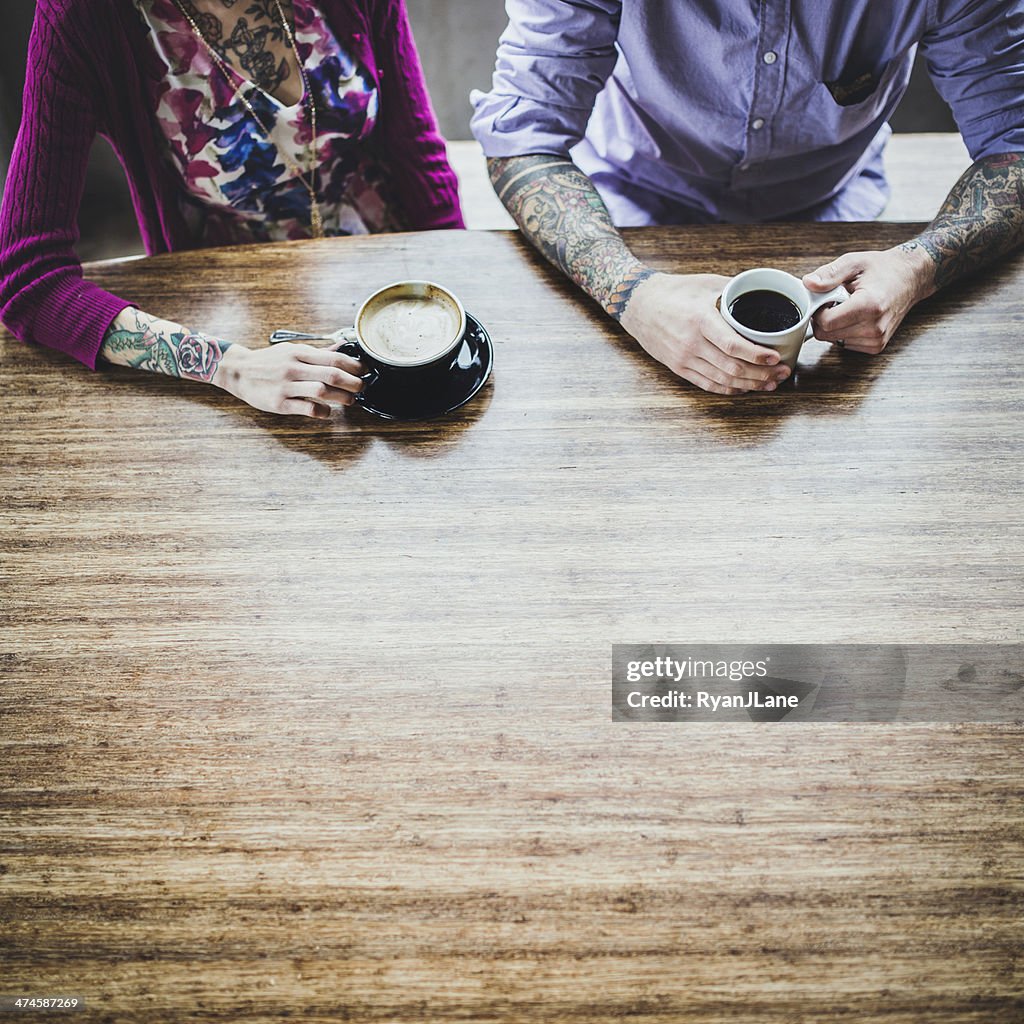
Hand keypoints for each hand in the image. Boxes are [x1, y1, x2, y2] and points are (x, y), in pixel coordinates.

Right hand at [213, 342, 366, 418]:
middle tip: (362, 387)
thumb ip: (316, 353)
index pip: (333, 358)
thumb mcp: (291, 350)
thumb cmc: (268, 361)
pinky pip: (307, 408)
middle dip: (353, 382)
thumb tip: (341, 348)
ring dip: (342, 397)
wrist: (238, 371)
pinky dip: (322, 411)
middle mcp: (293, 368)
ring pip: (322, 391)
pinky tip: (327, 412)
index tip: (364, 371)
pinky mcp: (279, 403)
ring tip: (350, 400)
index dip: (353, 365)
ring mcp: (286, 386)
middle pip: (332, 374)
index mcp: (298, 353)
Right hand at [620, 272, 790, 394]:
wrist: (639, 305)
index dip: (758, 355)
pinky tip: (745, 388)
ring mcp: (684, 359)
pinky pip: (707, 384)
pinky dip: (729, 389)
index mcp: (700, 320)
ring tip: (770, 383)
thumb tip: (767, 291)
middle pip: (732, 367)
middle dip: (762, 373)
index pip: (733, 345)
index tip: (776, 357)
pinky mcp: (678, 368)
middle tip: (782, 372)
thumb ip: (735, 290)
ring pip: (723, 380)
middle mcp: (691, 343)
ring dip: (750, 385)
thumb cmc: (674, 291)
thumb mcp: (706, 284)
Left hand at [803, 246, 934, 353]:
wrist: (910, 278)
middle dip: (824, 318)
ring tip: (849, 307)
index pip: (826, 323)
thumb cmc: (883, 269)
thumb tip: (808, 283)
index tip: (824, 299)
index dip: (818, 311)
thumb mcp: (854, 262)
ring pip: (834, 341)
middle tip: (835, 301)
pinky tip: (855, 317)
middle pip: (827, 334)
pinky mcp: (876, 346)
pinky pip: (845, 344)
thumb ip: (830, 274)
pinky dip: (843, 332)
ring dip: (834, 325)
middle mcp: (875, 327)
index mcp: (869, 306)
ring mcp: (876, 339)